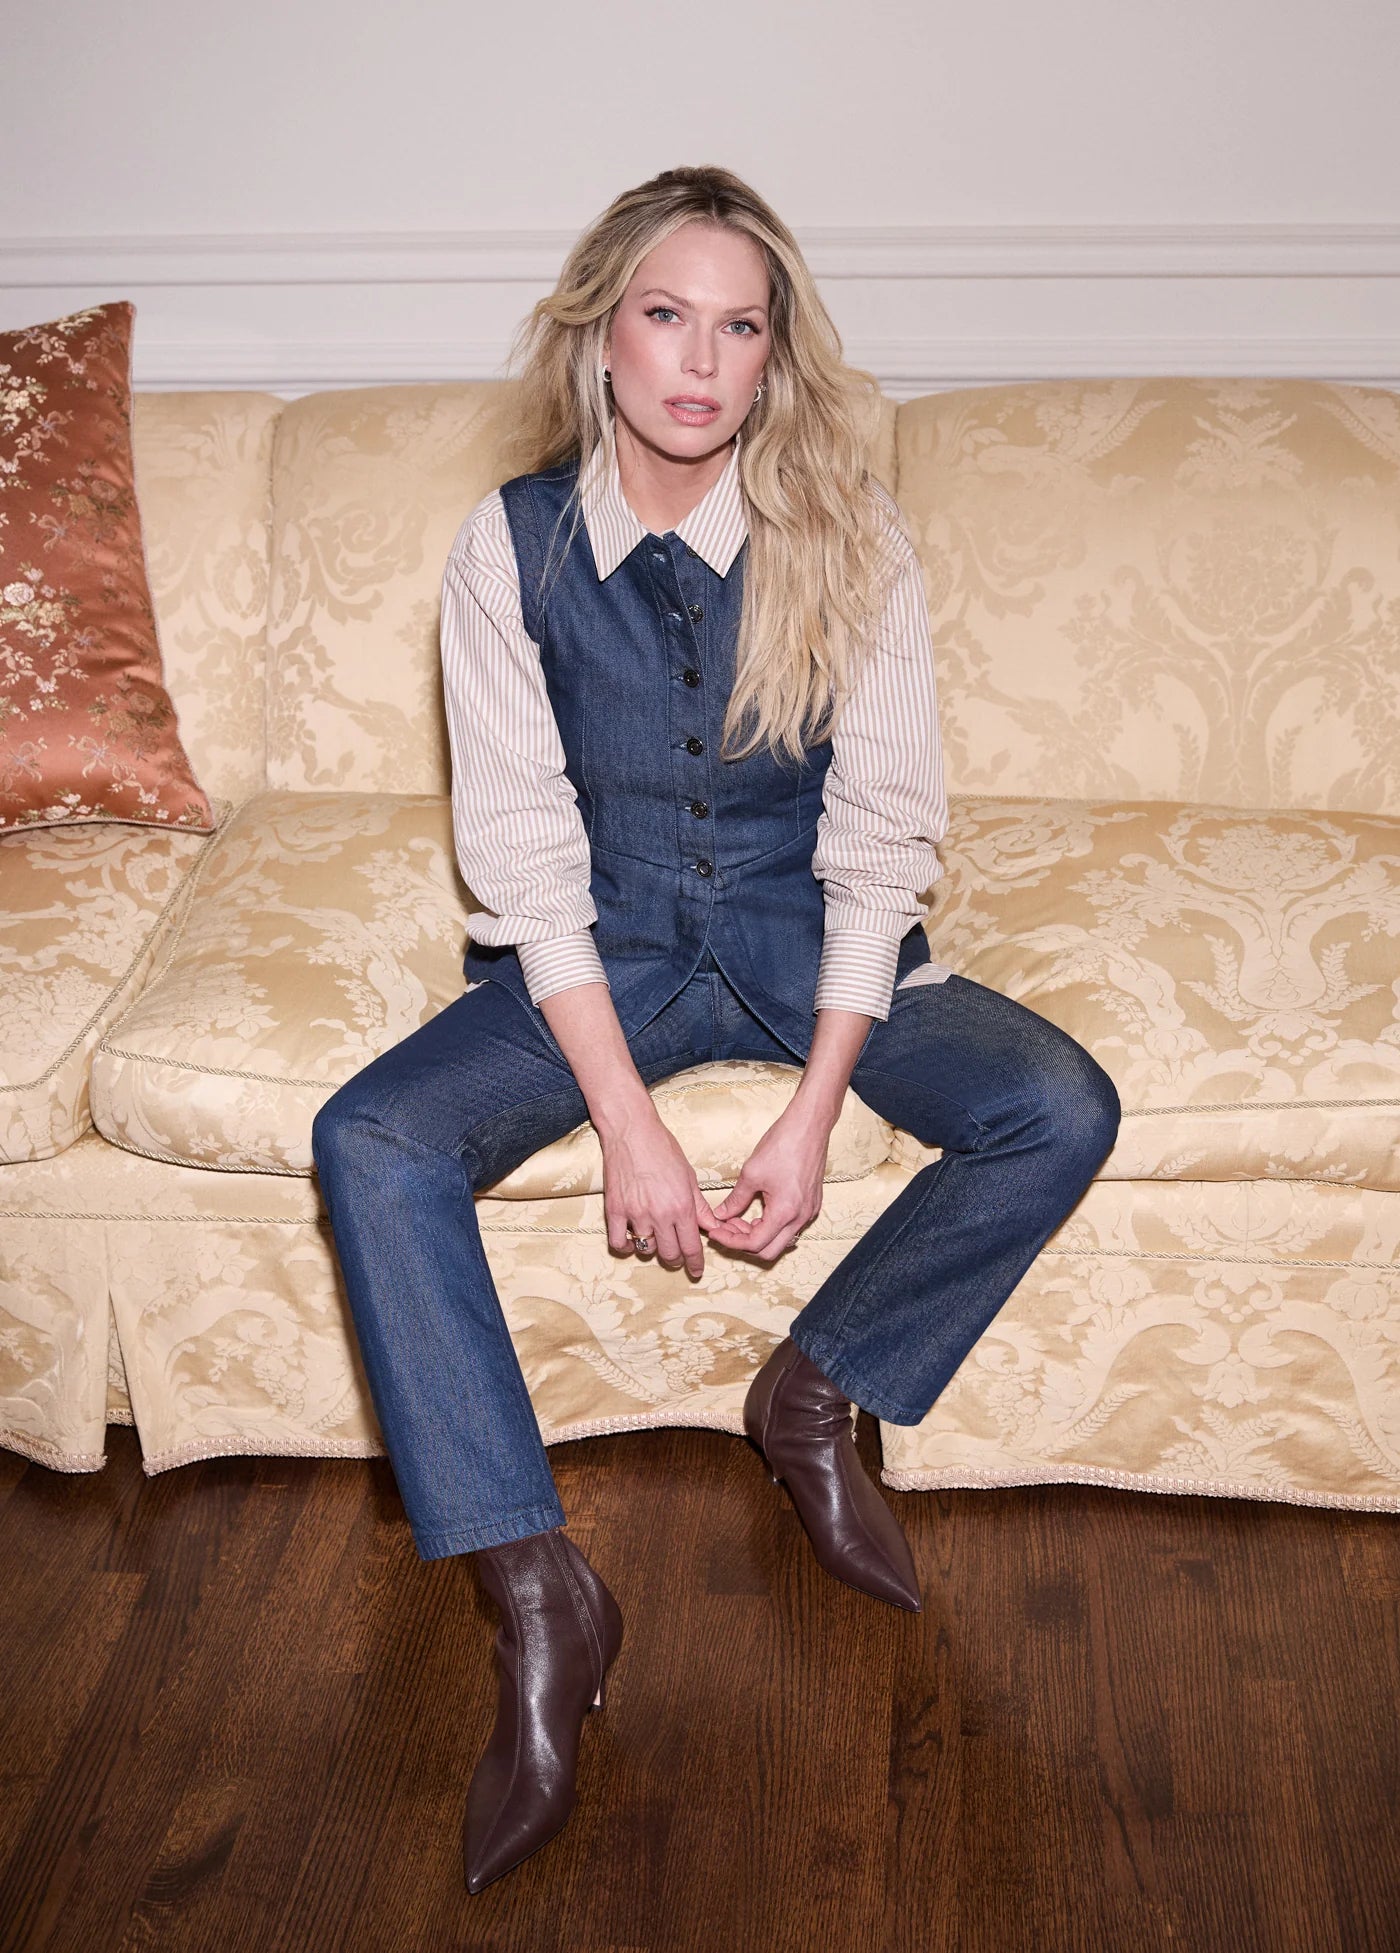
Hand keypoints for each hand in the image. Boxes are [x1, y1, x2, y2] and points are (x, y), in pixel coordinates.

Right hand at [601, 1105, 713, 1279]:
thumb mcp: (689, 1176)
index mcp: (681, 1206)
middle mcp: (659, 1214)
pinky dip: (625, 1246)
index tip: (696, 1271)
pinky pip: (618, 1242)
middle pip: (669, 1254)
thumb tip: (712, 1226)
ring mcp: (635, 1213)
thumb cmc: (663, 1148)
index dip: (695, 1263)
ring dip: (652, 1248)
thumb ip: (699, 1206)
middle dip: (676, 1259)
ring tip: (655, 1238)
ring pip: (646, 1249)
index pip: (691, 1247)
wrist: (631, 1131)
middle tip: (677, 1255)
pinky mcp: (614, 1210)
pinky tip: (631, 1240)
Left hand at [699, 1096, 832, 1260]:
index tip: (716, 1232)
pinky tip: (757, 1212)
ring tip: (738, 1219)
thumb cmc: (783, 1145)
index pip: (754, 1244)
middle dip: (744, 1242)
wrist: (809, 1126)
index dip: (731, 1241)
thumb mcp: (751, 1173)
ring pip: (780, 1240)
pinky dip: (771, 1226)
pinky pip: (790, 1227)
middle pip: (769, 1250)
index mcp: (785, 1212)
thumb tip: (721, 1214)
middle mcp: (801, 1218)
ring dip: (758, 1235)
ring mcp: (809, 1212)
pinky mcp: (812, 1204)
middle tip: (725, 1228)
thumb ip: (735, 1199)